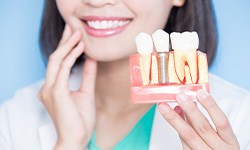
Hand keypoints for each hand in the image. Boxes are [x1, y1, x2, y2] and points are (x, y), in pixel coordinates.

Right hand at [39, 25, 96, 148]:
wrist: (76, 139)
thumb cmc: (80, 120)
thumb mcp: (86, 92)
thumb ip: (87, 75)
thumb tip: (91, 59)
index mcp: (53, 87)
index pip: (58, 62)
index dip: (65, 47)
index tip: (74, 35)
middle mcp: (48, 86)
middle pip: (55, 57)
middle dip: (64, 41)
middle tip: (73, 27)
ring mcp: (50, 89)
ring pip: (57, 60)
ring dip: (68, 45)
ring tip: (78, 33)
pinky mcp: (56, 92)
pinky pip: (63, 68)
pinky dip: (71, 56)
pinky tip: (80, 47)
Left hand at [158, 90, 239, 149]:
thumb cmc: (220, 149)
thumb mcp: (222, 138)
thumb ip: (206, 121)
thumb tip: (190, 102)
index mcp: (229, 142)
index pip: (221, 122)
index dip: (211, 106)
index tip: (200, 93)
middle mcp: (218, 149)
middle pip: (202, 127)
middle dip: (190, 110)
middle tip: (179, 96)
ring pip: (188, 135)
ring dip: (175, 119)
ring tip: (165, 106)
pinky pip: (183, 142)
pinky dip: (177, 129)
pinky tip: (172, 118)